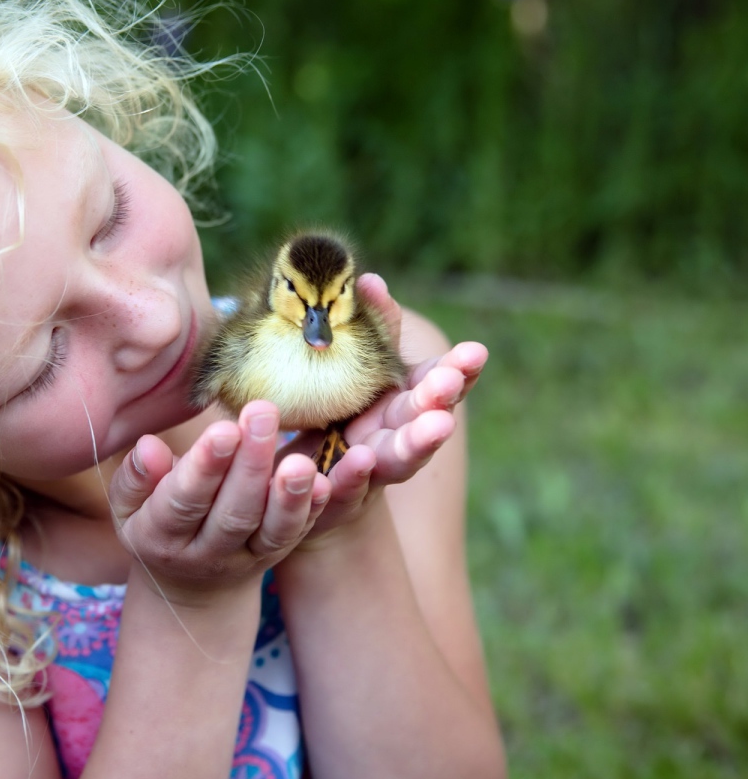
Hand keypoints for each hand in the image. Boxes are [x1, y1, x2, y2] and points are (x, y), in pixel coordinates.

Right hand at [110, 401, 329, 603]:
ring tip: (301, 460)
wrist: (190, 584)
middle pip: (232, 511)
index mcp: (161, 535)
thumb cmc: (156, 522)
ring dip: (289, 495)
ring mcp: (244, 557)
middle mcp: (205, 552)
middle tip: (264, 413)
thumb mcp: (129, 506)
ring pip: (270, 530)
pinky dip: (311, 510)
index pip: (184, 500)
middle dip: (251, 464)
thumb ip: (136, 478)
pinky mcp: (274, 554)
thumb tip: (148, 447)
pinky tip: (325, 483)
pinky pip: (294, 535)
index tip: (224, 428)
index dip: (205, 466)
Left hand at [287, 273, 487, 539]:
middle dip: (439, 401)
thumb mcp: (354, 367)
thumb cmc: (335, 411)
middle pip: (423, 420)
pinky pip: (345, 489)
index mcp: (402, 403)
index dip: (458, 371)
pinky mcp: (337, 498)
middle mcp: (395, 438)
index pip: (438, 384)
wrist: (302, 481)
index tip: (475, 352)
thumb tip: (369, 280)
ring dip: (418, 442)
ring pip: (398, 459)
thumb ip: (370, 330)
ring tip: (436, 425)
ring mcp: (371, 472)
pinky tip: (360, 461)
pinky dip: (354, 477)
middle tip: (451, 383)